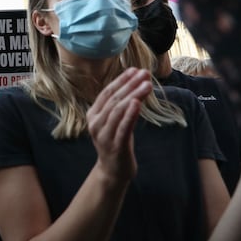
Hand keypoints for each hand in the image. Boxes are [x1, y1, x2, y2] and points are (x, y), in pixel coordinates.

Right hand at [87, 67, 151, 184]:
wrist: (113, 171)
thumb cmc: (116, 142)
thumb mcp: (114, 122)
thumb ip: (119, 106)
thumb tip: (134, 84)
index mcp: (93, 114)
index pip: (107, 92)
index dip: (121, 80)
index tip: (135, 69)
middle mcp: (96, 123)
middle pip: (114, 99)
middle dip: (130, 85)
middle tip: (145, 73)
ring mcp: (104, 134)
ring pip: (118, 110)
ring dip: (133, 95)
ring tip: (147, 85)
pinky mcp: (115, 145)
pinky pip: (123, 127)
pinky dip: (130, 114)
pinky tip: (138, 103)